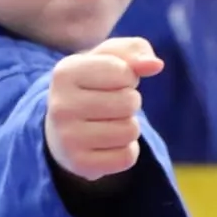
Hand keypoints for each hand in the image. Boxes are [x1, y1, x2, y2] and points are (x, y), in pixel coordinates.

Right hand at [44, 37, 163, 181]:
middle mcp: (60, 106)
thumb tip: (156, 65)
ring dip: (128, 126)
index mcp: (64, 72)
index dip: (128, 76)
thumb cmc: (93, 85)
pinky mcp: (80, 165)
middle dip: (129, 102)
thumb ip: (135, 51)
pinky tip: (107, 144)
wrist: (62, 130)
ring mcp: (67, 138)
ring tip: (107, 123)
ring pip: (131, 130)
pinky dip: (126, 150)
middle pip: (129, 102)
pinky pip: (127, 157)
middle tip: (109, 105)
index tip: (109, 82)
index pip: (123, 72)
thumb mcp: (108, 59)